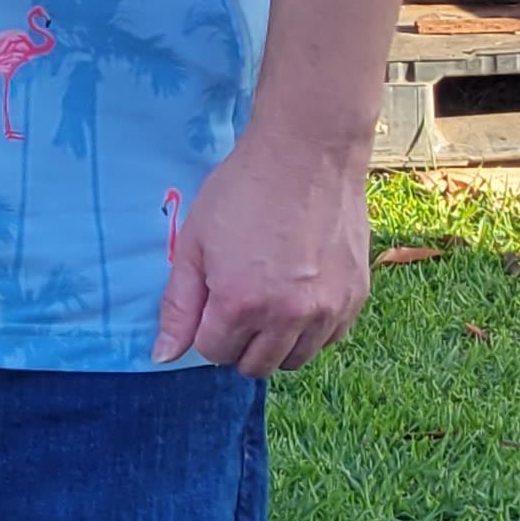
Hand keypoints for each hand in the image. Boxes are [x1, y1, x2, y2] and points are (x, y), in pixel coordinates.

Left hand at [153, 124, 371, 375]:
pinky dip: (311, 330)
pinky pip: (329, 339)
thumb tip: (163, 356)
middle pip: (255, 365)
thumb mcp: (193, 244)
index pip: (214, 352)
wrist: (307, 155)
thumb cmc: (242, 192)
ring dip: (275, 342)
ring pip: (295, 359)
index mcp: (240, 303)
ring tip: (269, 300)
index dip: (206, 330)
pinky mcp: (356, 297)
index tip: (211, 301)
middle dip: (238, 343)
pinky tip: (300, 295)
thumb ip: (178, 305)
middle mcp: (288, 316)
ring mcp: (327, 309)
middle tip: (238, 303)